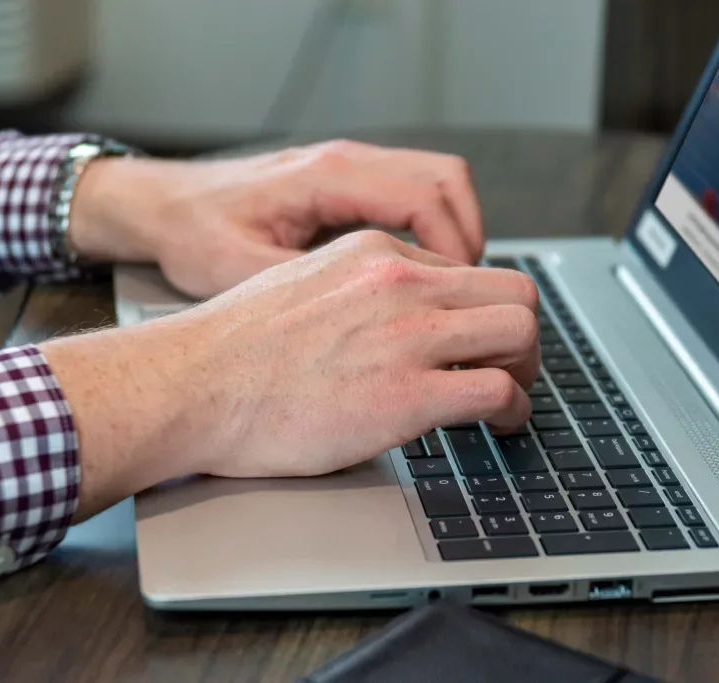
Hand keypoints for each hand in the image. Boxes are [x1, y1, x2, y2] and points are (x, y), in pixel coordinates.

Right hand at [41, 231, 537, 517]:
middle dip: (523, 334)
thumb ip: (359, 292)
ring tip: (511, 398)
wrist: (190, 384)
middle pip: (514, 292)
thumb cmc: (233, 348)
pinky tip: (498, 426)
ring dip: (527, 370)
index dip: (483, 311)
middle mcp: (401, 283)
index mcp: (376, 253)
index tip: (479, 340)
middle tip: (513, 367)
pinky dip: (513, 410)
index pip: (470, 271)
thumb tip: (394, 318)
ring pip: (520, 332)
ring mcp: (408, 334)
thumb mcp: (305, 284)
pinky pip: (499, 390)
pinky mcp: (407, 393)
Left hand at [68, 140, 483, 297]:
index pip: (427, 198)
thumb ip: (314, 290)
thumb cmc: (193, 235)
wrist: (161, 208)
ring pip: (437, 184)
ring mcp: (347, 169)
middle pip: (448, 181)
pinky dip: (432, 233)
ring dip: (458, 236)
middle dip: (473, 240)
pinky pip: (412, 197)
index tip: (462, 302)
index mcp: (327, 178)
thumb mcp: (245, 272)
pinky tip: (421, 281)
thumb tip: (375, 322)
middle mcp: (345, 164)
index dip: (458, 251)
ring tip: (455, 294)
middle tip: (473, 300)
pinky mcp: (344, 185)